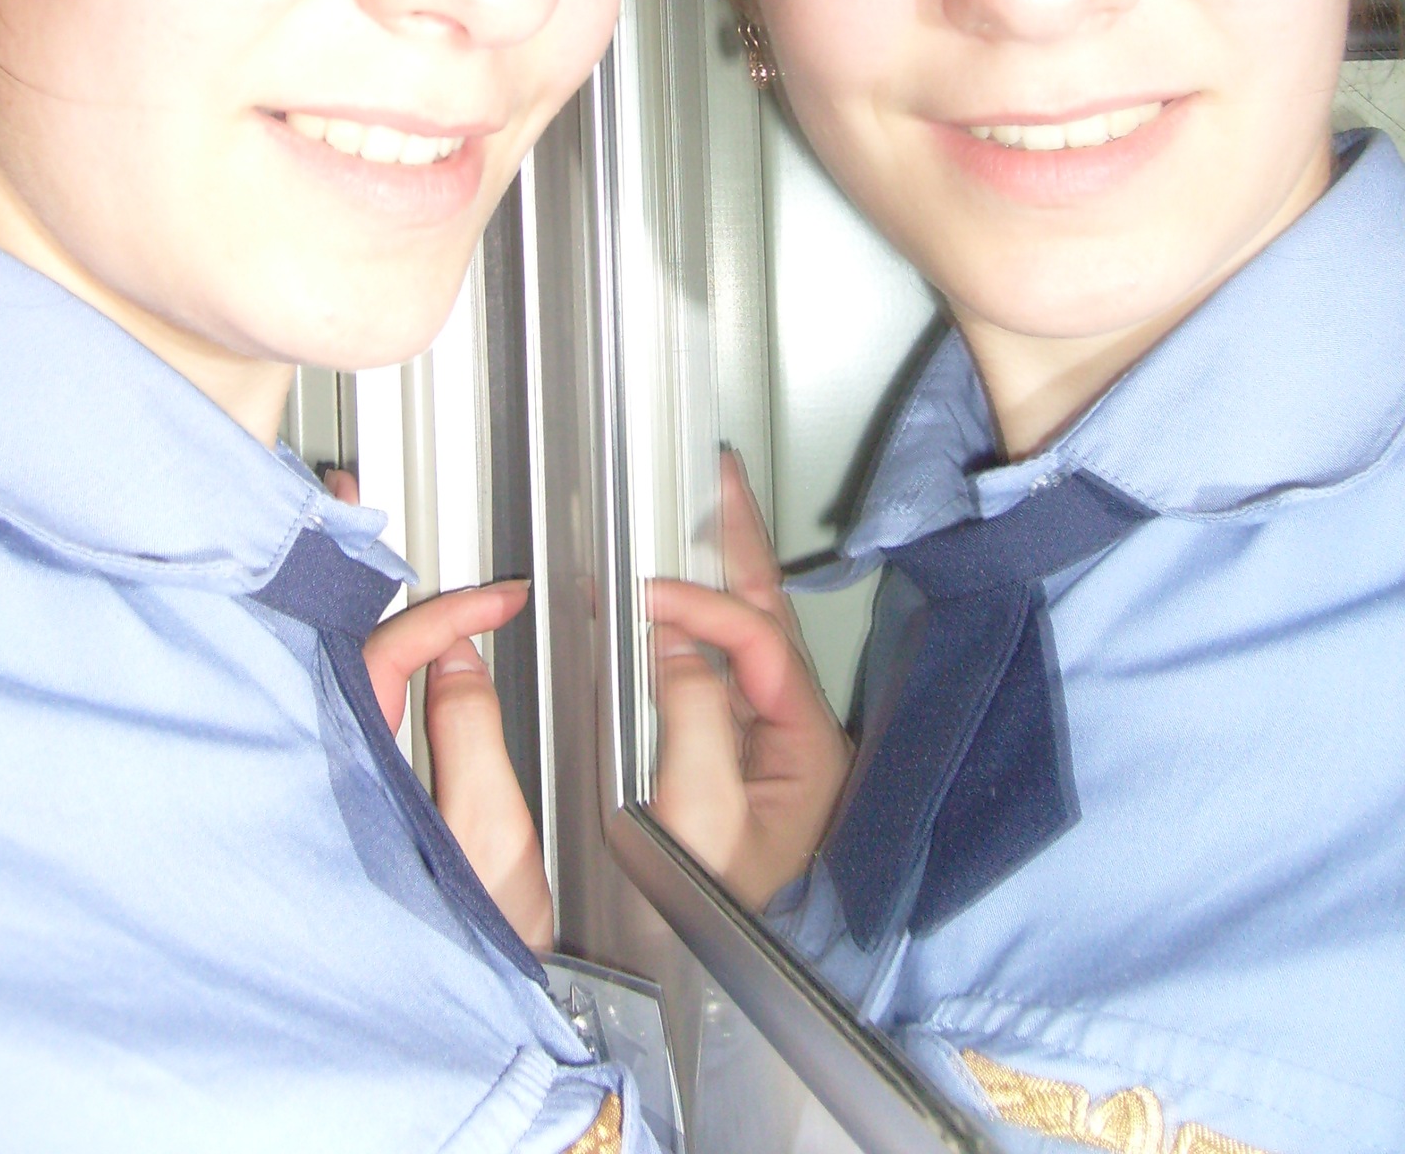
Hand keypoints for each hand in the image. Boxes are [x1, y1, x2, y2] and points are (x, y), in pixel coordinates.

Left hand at [324, 471, 553, 951]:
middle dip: (346, 566)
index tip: (498, 595)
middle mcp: (328, 768)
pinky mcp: (343, 799)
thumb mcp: (489, 843)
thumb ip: (470, 739)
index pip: (389, 655)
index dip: (445, 610)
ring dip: (358, 604)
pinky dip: (369, 654)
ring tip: (359, 533)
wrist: (462, 1031)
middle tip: (348, 492)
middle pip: (340, 646)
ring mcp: (330, 781)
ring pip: (343, 673)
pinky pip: (352, 707)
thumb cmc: (471, 955)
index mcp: (355, 770)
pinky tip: (388, 629)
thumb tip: (457, 653)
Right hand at [647, 451, 850, 909]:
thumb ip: (693, 719)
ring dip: (725, 568)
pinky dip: (701, 615)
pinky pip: (721, 664)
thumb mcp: (703, 821)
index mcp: (807, 750)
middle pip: (770, 617)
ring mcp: (766, 747)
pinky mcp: (732, 757)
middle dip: (741, 543)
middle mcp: (795, 740)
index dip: (705, 606)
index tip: (648, 595)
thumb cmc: (714, 919)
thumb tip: (673, 638)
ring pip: (748, 634)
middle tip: (716, 477)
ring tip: (706, 509)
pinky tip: (682, 591)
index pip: (760, 643)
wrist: (702, 980)